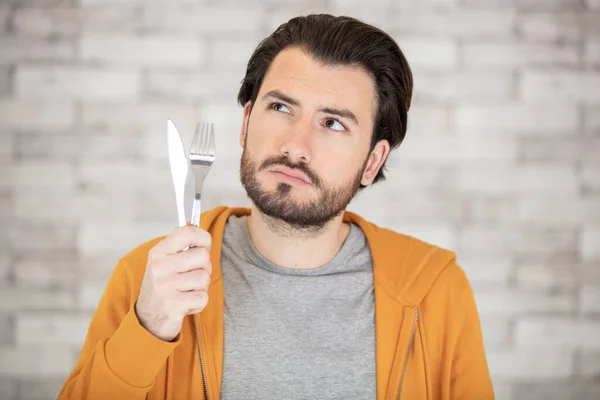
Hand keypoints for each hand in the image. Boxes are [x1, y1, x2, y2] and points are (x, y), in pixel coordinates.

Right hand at [135, 224, 211, 340]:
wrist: (147, 320)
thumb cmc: (162, 286)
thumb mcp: (164, 262)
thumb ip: (179, 245)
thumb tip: (193, 222)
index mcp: (158, 252)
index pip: (186, 232)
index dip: (203, 237)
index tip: (204, 244)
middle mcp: (160, 266)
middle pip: (203, 256)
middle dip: (204, 267)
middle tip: (192, 276)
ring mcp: (165, 286)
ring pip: (204, 278)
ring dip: (201, 287)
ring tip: (186, 291)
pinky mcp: (173, 304)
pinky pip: (203, 297)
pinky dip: (198, 303)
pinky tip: (185, 304)